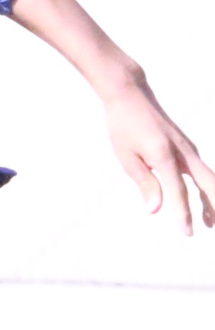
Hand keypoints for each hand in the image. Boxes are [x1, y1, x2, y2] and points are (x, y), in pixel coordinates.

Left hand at [100, 80, 214, 234]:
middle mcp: (183, 153)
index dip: (183, 214)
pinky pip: (202, 171)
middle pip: (208, 184)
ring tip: (210, 222)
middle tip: (211, 228)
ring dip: (212, 199)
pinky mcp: (187, 147)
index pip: (178, 192)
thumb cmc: (123, 127)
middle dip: (214, 207)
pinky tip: (202, 198)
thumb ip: (145, 183)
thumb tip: (156, 210)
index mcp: (165, 157)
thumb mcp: (126, 158)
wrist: (131, 96)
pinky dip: (206, 187)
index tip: (187, 233)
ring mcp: (189, 149)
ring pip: (209, 178)